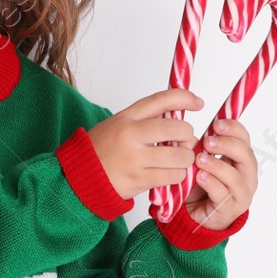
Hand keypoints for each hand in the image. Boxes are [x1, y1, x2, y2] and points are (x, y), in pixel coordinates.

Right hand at [85, 88, 206, 199]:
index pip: (161, 100)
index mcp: (127, 117)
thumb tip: (177, 116)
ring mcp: (135, 158)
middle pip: (177, 128)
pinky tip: (169, 174)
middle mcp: (131, 134)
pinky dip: (177, 175)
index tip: (198, 103)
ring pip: (180, 155)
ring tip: (178, 161)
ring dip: (185, 159)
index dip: (185, 98)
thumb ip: (145, 119)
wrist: (78, 176)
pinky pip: (172, 176)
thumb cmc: (101, 150)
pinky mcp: (139, 179)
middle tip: (184, 142)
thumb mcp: (118, 124)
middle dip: (188, 136)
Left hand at [180, 118, 257, 229]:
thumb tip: (187, 137)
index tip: (217, 124)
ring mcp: (241, 194)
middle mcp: (246, 176)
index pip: (244, 139)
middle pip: (246, 156)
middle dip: (227, 145)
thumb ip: (197, 148)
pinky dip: (211, 184)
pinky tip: (200, 176)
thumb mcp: (198, 162)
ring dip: (217, 165)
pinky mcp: (229, 210)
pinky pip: (223, 195)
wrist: (195, 215)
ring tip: (200, 159)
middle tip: (208, 141)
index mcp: (241, 160)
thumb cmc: (200, 186)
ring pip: (235, 177)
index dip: (233, 129)